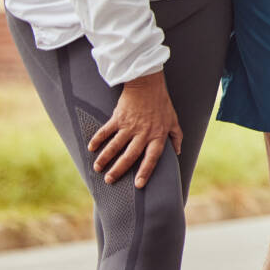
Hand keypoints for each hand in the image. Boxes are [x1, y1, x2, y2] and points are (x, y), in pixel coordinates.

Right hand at [88, 70, 181, 187]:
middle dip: (119, 170)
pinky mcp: (118, 118)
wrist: (148, 84)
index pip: (152, 158)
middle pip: (130, 156)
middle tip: (109, 180)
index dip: (146, 172)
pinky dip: (97, 139)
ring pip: (115, 146)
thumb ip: (176, 137)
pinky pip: (106, 131)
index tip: (138, 185)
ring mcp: (130, 126)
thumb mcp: (173, 120)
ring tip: (97, 168)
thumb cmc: (161, 103)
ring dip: (105, 158)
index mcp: (158, 135)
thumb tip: (178, 152)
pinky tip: (91, 148)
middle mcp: (143, 133)